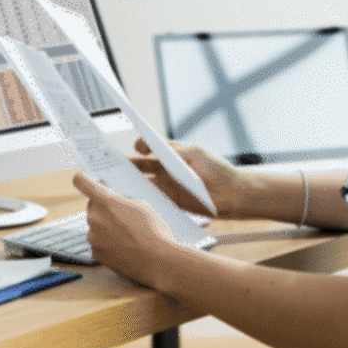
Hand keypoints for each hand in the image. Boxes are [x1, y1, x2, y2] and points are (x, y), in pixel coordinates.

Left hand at [73, 172, 177, 287]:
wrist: (158, 261)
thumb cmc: (154, 231)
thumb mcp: (142, 204)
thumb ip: (122, 199)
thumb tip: (115, 199)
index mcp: (105, 201)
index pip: (81, 182)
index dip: (83, 179)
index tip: (86, 180)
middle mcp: (94, 218)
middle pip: (92, 206)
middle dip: (103, 207)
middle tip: (121, 212)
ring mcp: (93, 237)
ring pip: (96, 225)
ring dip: (106, 226)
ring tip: (128, 234)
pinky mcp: (96, 253)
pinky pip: (98, 242)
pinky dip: (107, 242)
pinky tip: (124, 246)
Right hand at [130, 138, 248, 218]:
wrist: (233, 194)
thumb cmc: (217, 169)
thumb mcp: (194, 154)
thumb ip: (173, 150)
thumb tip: (151, 147)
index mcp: (174, 154)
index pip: (151, 147)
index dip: (140, 146)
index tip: (134, 146)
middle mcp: (169, 169)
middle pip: (143, 166)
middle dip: (129, 165)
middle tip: (114, 165)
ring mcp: (169, 185)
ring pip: (145, 182)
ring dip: (133, 182)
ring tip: (119, 182)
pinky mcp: (171, 201)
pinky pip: (153, 199)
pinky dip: (143, 198)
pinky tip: (134, 198)